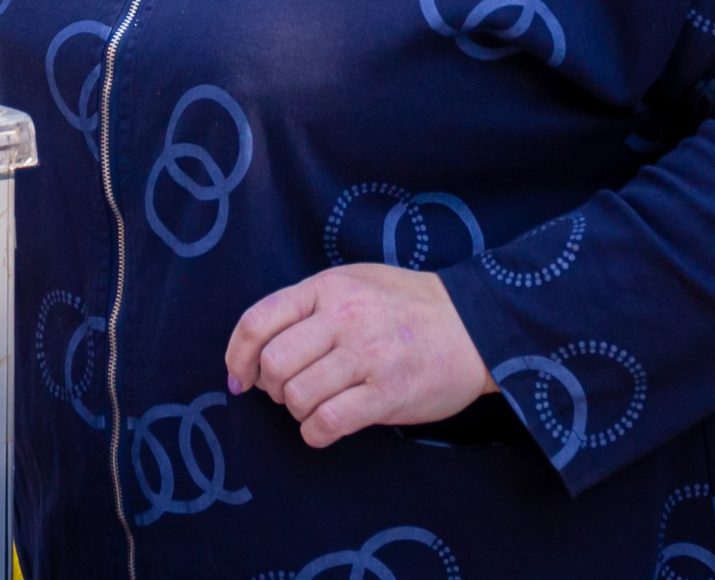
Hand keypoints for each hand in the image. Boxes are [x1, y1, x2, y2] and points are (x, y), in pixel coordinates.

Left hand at [224, 264, 493, 447]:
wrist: (476, 325)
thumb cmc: (409, 306)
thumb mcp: (356, 283)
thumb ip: (308, 306)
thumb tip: (256, 351)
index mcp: (329, 286)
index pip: (257, 321)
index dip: (238, 356)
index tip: (240, 378)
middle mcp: (344, 316)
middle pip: (274, 365)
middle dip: (272, 388)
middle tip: (291, 390)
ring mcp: (367, 355)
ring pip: (298, 397)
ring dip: (298, 410)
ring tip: (318, 404)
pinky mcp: (388, 393)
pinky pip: (327, 423)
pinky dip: (316, 432)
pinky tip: (327, 426)